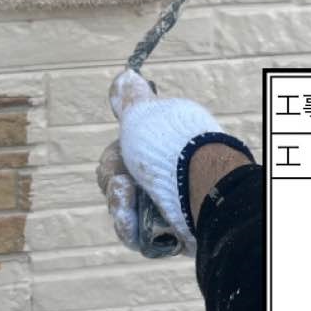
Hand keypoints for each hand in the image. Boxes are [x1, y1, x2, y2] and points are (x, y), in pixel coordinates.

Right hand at [95, 68, 232, 257]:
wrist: (198, 184)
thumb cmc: (169, 146)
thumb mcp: (142, 113)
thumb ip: (129, 98)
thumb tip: (126, 75)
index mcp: (158, 150)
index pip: (118, 159)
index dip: (112, 160)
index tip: (119, 155)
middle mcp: (162, 177)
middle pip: (116, 186)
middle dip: (114, 184)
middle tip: (125, 182)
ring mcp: (165, 206)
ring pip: (123, 211)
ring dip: (119, 205)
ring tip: (130, 200)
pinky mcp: (168, 233)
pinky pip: (135, 235)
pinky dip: (129, 227)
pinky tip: (133, 220)